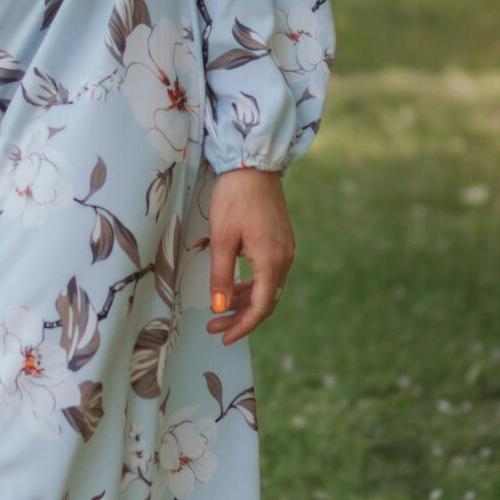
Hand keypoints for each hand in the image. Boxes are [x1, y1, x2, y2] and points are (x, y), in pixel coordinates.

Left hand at [207, 165, 294, 345]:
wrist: (253, 163)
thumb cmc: (234, 198)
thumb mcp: (221, 239)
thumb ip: (221, 277)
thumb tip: (220, 308)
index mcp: (271, 261)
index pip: (261, 308)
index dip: (242, 326)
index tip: (224, 337)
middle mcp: (284, 258)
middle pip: (265, 300)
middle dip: (240, 316)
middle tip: (213, 325)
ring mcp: (285, 248)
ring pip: (267, 286)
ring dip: (244, 300)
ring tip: (219, 309)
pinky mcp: (281, 240)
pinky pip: (268, 272)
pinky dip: (252, 284)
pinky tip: (233, 285)